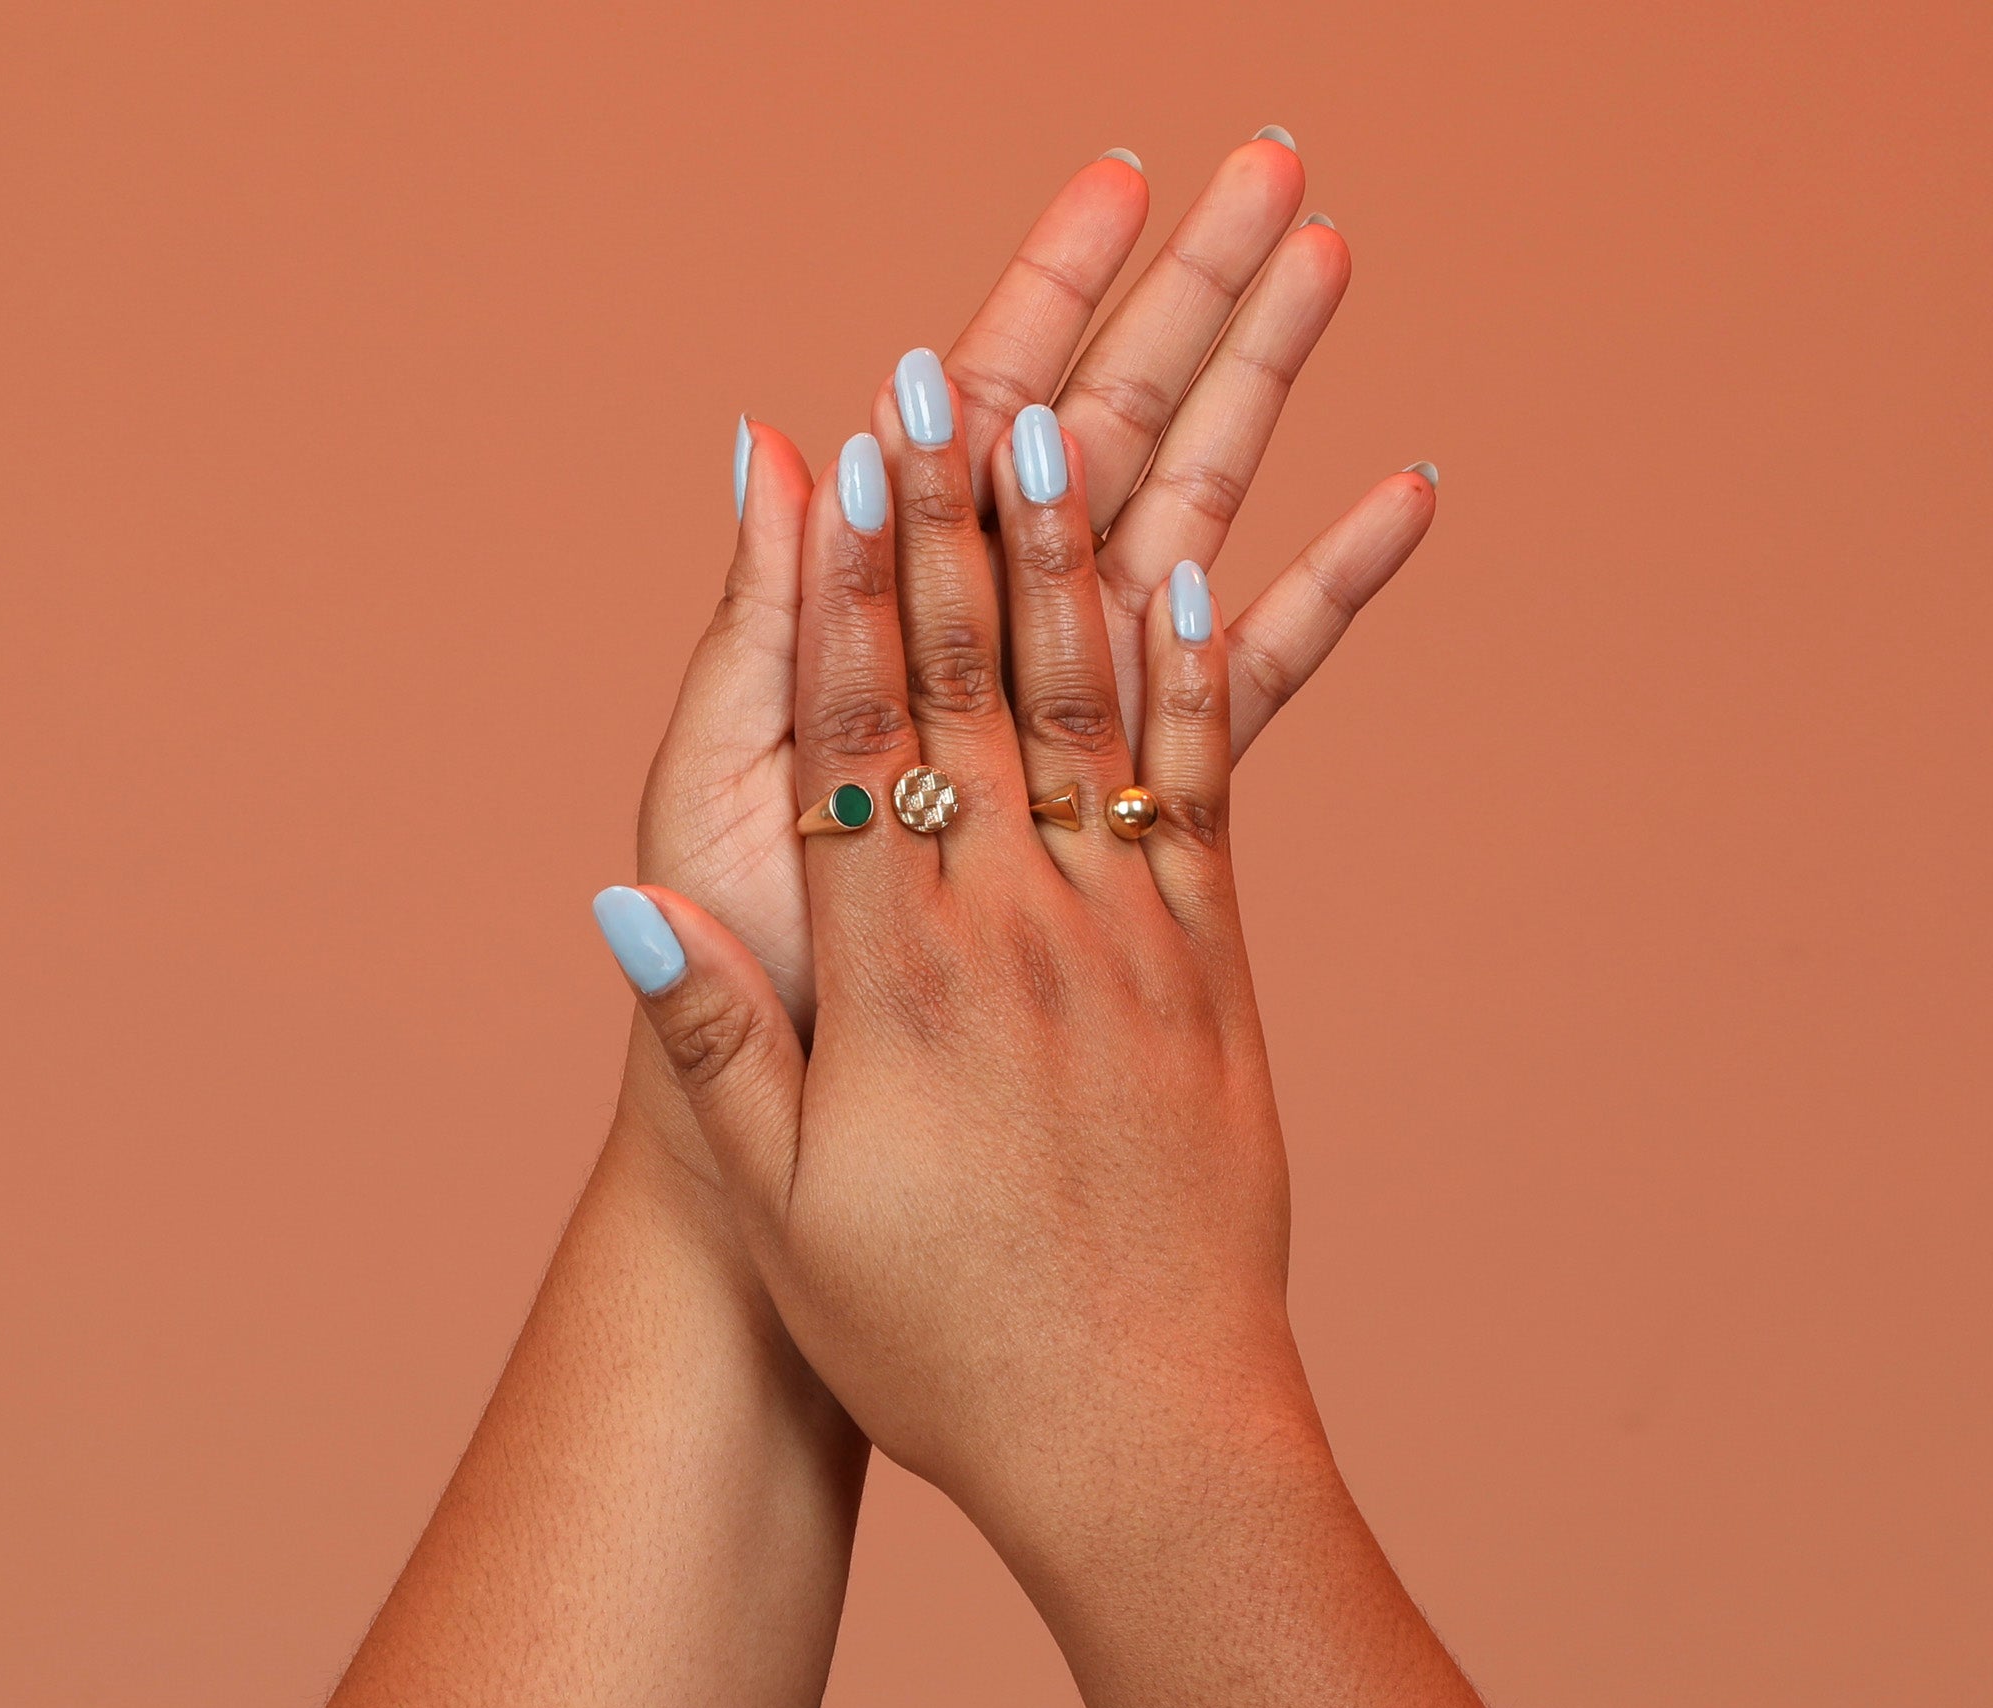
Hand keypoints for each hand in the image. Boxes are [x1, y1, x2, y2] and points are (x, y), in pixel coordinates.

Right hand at [620, 374, 1329, 1528]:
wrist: (1148, 1434)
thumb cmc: (943, 1340)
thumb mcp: (786, 1214)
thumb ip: (710, 1048)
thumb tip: (624, 903)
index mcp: (897, 988)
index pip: (860, 745)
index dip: (847, 591)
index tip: (840, 460)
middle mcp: (1018, 936)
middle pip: (978, 693)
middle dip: (952, 524)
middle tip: (942, 375)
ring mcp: (1132, 947)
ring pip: (1094, 717)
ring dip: (1070, 563)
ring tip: (1061, 428)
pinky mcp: (1214, 979)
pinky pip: (1205, 796)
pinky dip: (1194, 682)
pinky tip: (1193, 587)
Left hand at [632, 140, 1433, 1065]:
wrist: (798, 1123)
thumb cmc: (737, 963)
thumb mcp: (719, 783)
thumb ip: (767, 622)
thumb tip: (782, 445)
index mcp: (880, 619)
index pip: (969, 422)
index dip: (1045, 296)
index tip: (1119, 178)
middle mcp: (986, 649)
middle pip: (1102, 437)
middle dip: (1186, 300)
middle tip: (1277, 170)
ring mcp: (1072, 720)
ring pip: (1188, 523)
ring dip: (1265, 396)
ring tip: (1338, 269)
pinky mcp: (1139, 808)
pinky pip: (1248, 682)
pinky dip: (1322, 591)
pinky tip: (1401, 503)